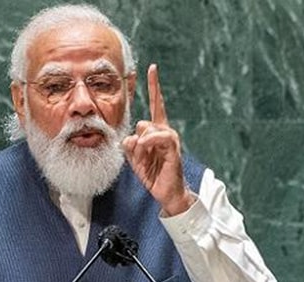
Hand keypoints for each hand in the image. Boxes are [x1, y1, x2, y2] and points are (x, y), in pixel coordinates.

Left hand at [122, 64, 193, 216]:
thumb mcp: (135, 158)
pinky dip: (147, 144)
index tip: (152, 68)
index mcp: (157, 131)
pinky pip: (156, 137)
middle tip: (142, 160)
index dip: (154, 86)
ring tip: (147, 162)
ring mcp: (170, 137)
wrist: (167, 191)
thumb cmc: (153, 174)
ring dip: (140, 149)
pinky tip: (148, 153)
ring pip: (145, 131)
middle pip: (142, 124)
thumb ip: (130, 145)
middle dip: (136, 144)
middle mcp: (165, 130)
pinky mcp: (173, 146)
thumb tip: (132, 137)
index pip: (156, 104)